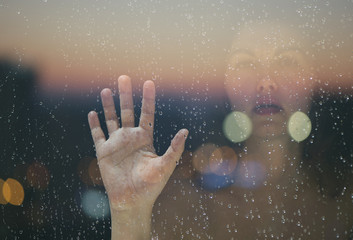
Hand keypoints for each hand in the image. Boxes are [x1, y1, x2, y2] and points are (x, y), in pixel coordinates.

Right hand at [88, 75, 187, 210]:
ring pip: (111, 119)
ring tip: (107, 90)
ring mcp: (116, 144)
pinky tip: (92, 113)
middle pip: (127, 111)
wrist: (132, 201)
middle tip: (124, 77)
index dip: (148, 99)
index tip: (149, 83)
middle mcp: (130, 138)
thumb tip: (186, 131)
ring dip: (109, 105)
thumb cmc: (151, 186)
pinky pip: (97, 135)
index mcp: (145, 139)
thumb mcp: (165, 166)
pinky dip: (94, 124)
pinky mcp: (104, 153)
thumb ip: (174, 149)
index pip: (147, 114)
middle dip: (126, 95)